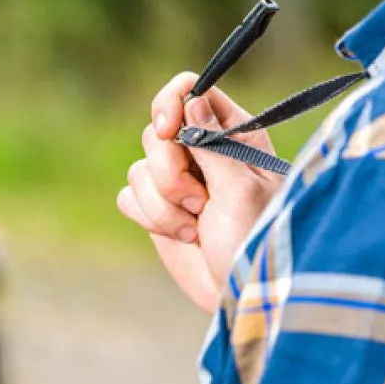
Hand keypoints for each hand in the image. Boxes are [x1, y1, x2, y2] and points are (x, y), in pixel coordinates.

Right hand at [117, 72, 284, 312]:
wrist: (240, 292)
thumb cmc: (255, 240)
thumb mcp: (241, 189)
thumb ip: (213, 143)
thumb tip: (192, 98)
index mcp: (232, 136)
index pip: (190, 91)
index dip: (171, 103)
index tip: (170, 130)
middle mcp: (201, 153)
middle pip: (157, 132)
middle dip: (170, 172)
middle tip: (199, 203)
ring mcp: (177, 182)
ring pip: (139, 169)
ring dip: (164, 205)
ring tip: (197, 228)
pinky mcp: (158, 210)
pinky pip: (129, 196)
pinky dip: (151, 218)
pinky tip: (183, 236)